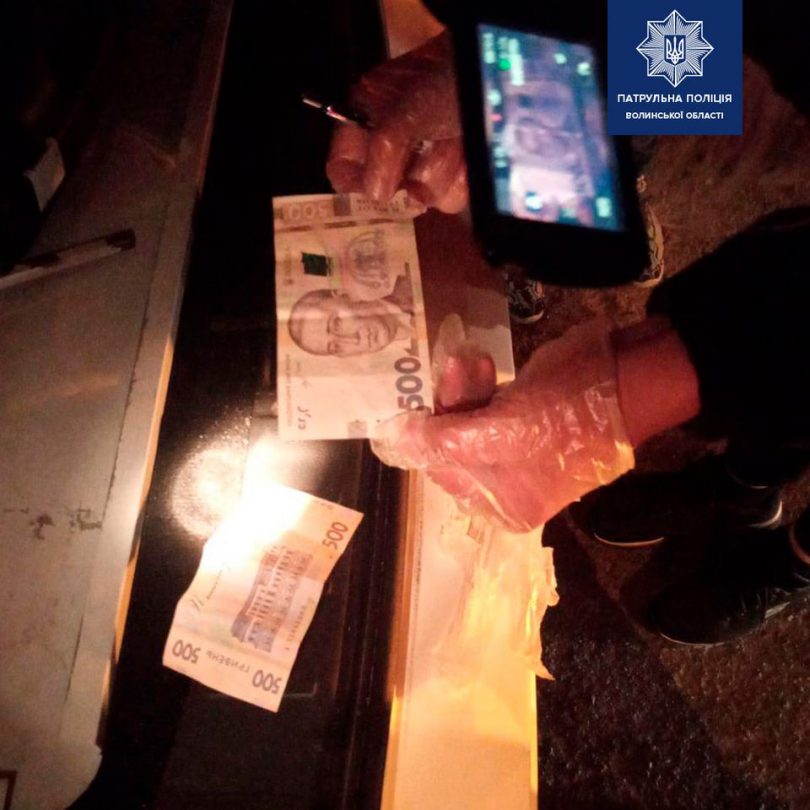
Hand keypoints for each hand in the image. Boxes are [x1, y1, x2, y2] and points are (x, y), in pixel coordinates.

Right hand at [326, 33, 467, 212]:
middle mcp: (391, 145)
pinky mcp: (453, 173)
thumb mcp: (407, 109)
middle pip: (387, 190)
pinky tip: (468, 152)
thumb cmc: (445, 79)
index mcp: (366, 121)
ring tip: (455, 139)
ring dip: (443, 170)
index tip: (382, 186)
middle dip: (412, 174)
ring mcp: (423, 161)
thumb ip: (383, 150)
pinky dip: (463, 176)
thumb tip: (376, 194)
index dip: (356, 183)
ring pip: (423, 196)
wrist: (497, 74)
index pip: (342, 167)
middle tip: (427, 148)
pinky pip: (450, 196)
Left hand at [372, 321, 634, 531]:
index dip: (425, 436)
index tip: (415, 401)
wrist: (628, 378)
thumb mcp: (503, 432)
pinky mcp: (521, 419)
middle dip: (446, 406)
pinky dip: (478, 386)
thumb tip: (395, 443)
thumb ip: (446, 441)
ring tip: (471, 360)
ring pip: (464, 422)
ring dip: (460, 389)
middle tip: (451, 369)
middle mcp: (505, 486)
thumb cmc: (569, 413)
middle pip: (450, 446)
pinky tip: (482, 364)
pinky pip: (484, 407)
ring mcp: (515, 451)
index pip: (442, 472)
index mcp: (503, 504)